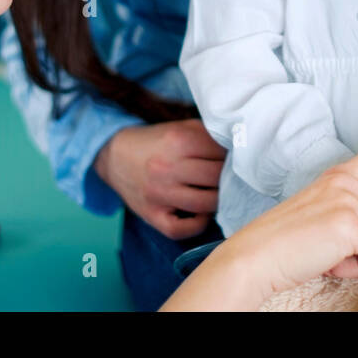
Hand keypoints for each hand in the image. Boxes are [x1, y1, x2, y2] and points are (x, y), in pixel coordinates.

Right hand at [95, 119, 224, 239]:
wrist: (115, 156)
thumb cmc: (157, 142)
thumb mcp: (182, 128)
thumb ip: (210, 135)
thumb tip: (242, 147)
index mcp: (178, 141)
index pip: (221, 153)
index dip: (233, 156)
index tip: (237, 159)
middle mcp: (167, 168)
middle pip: (216, 178)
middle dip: (229, 177)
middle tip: (233, 177)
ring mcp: (159, 194)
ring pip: (205, 204)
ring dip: (219, 200)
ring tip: (220, 193)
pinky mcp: (152, 215)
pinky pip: (181, 229)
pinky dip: (198, 224)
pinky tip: (202, 213)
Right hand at [167, 135, 357, 310]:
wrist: (256, 256)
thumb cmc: (289, 242)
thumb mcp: (325, 209)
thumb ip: (357, 204)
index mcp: (342, 174)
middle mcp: (348, 180)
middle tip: (338, 246)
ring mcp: (350, 199)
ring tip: (332, 252)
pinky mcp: (350, 224)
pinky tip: (332, 261)